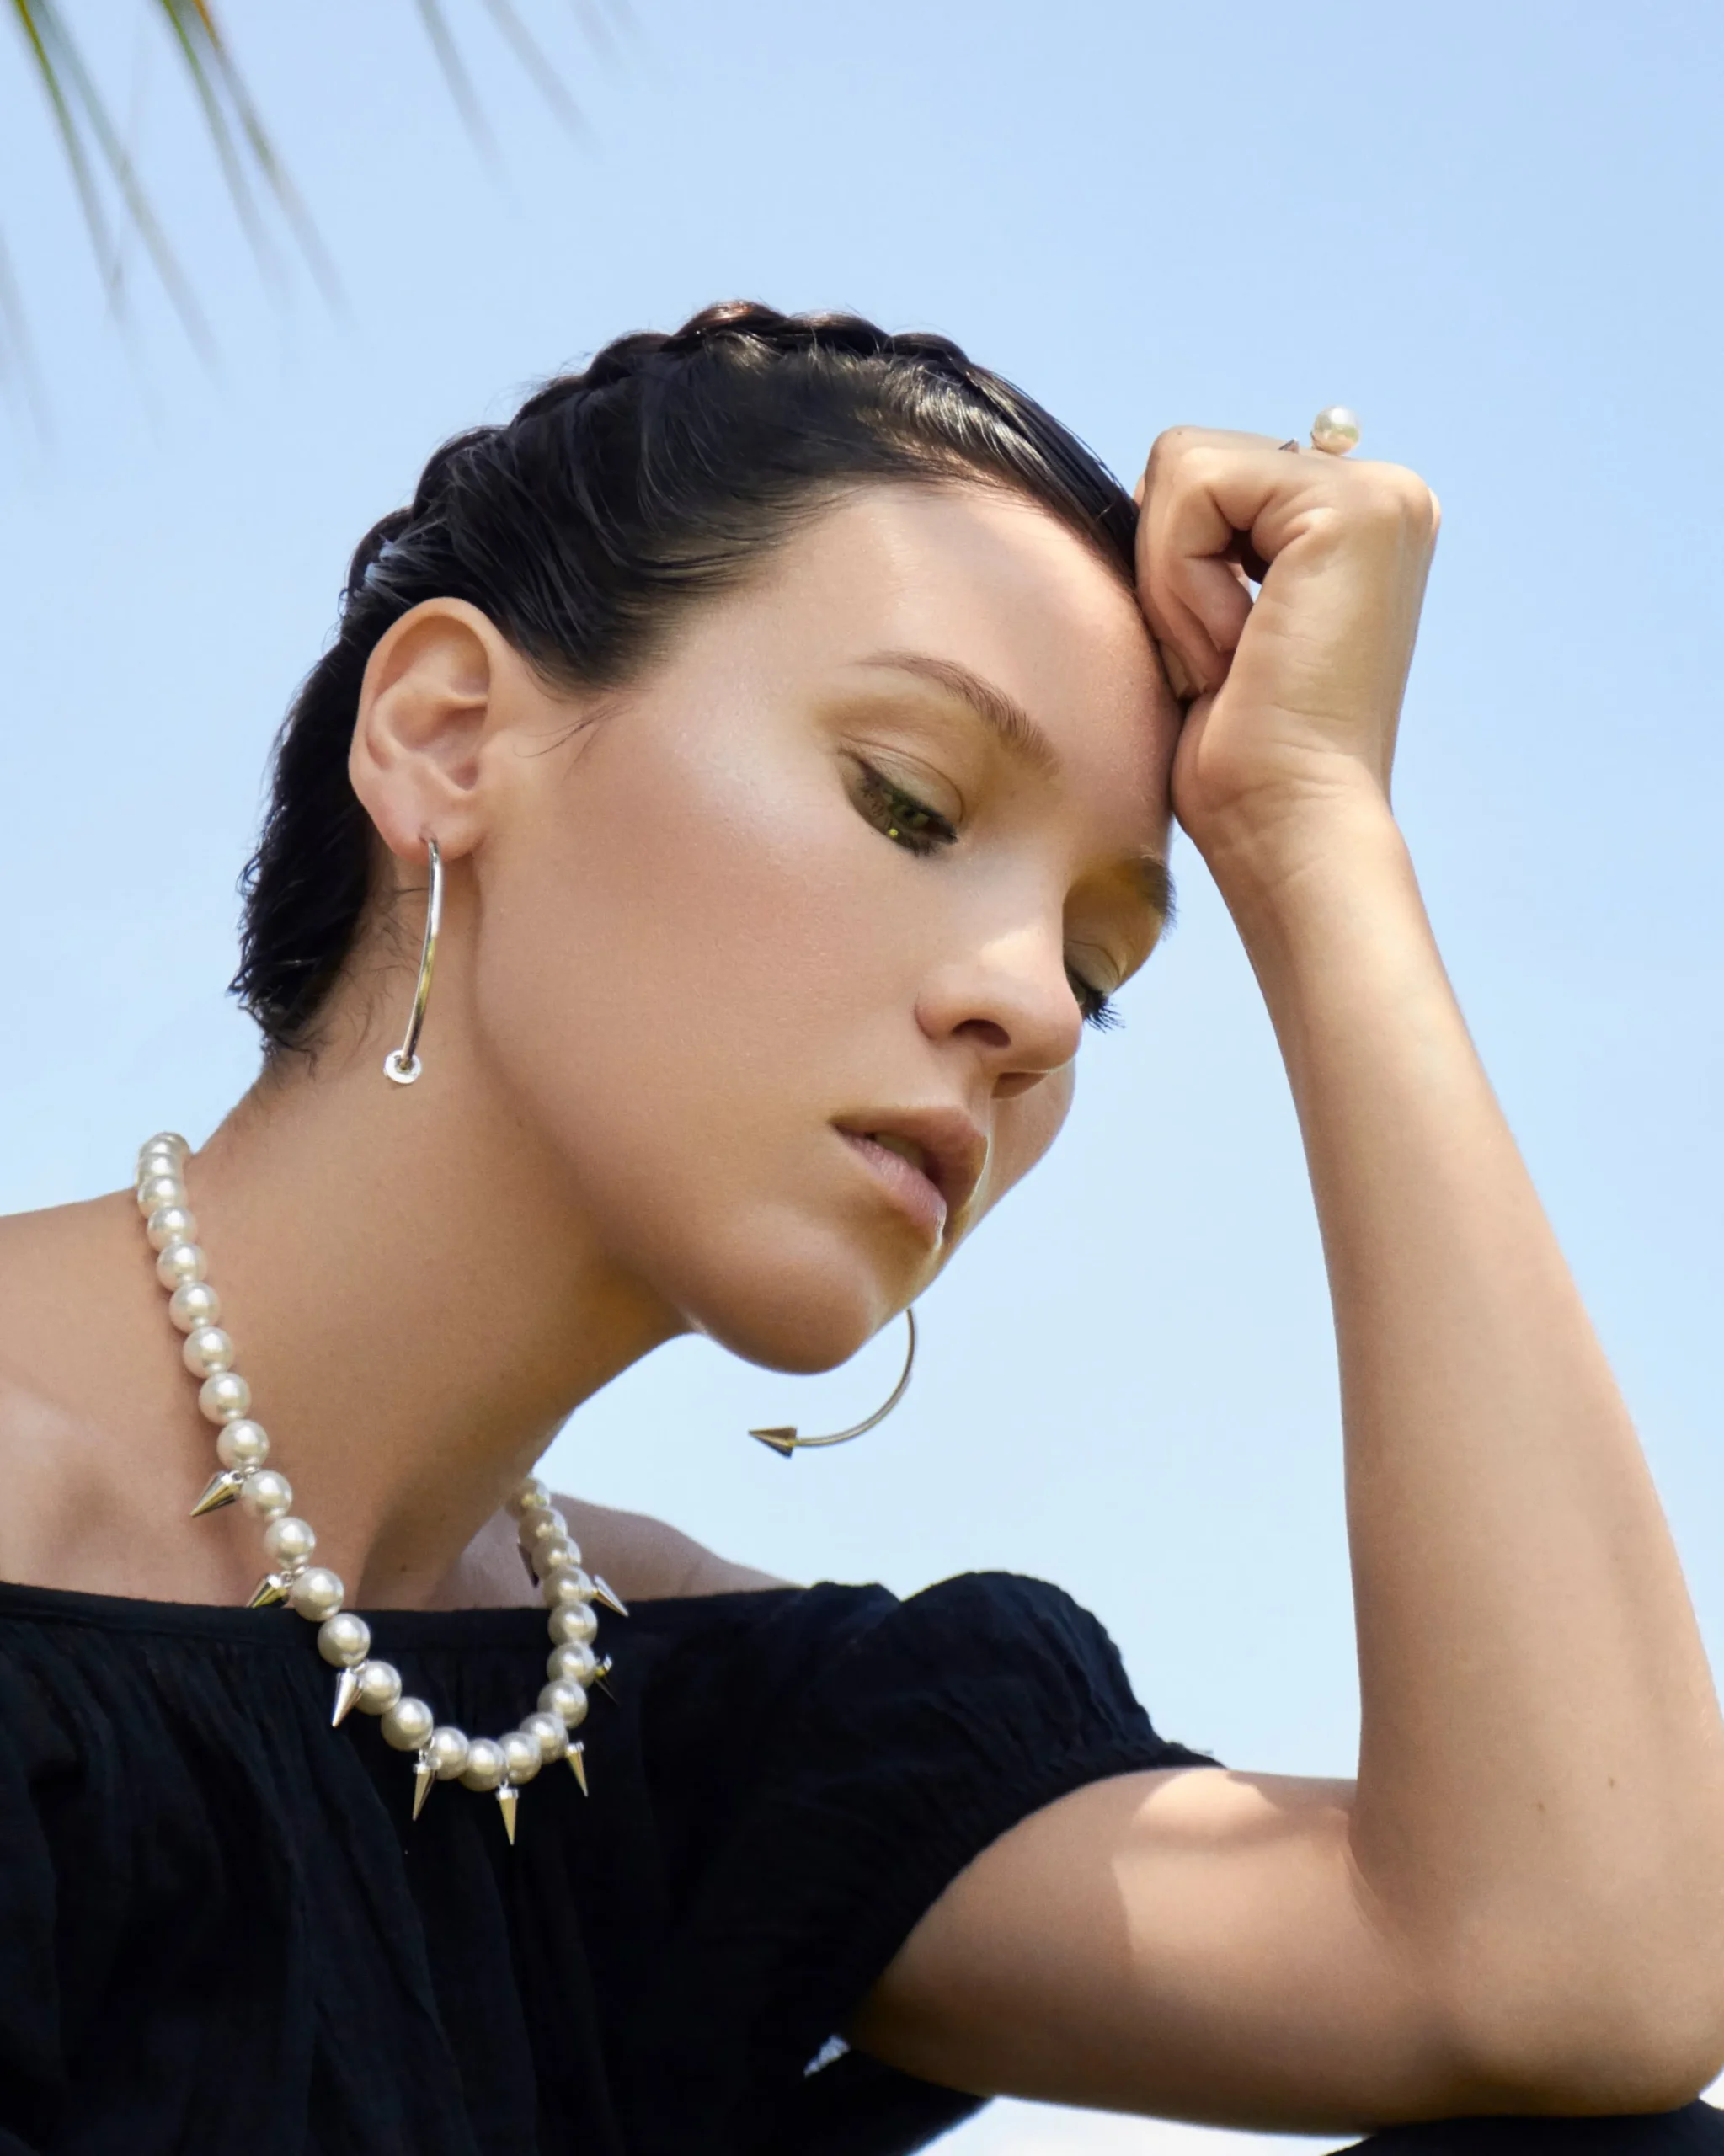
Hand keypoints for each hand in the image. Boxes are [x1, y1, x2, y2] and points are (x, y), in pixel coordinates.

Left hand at [1133, 428, 1438, 875]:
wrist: (1284, 829)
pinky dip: (1181, 580)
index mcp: (1350, 521)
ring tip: (1230, 658)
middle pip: (1186, 459)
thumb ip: (1198, 540)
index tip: (1223, 659)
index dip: (1170, 567)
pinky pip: (1193, 487)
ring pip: (1182, 466)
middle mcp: (1383, 494)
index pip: (1200, 477)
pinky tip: (1236, 650)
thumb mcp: (1204, 618)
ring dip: (1172, 580)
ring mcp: (1380, 494)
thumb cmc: (1234, 757)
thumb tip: (1143, 489)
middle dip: (1167, 569)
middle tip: (1223, 663)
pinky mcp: (1354, 508)